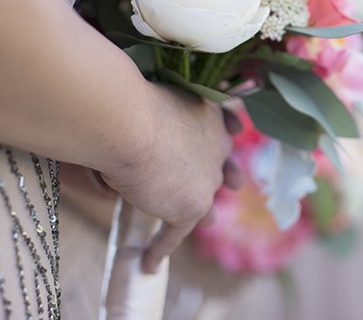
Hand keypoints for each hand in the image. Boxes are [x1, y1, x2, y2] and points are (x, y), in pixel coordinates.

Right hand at [98, 83, 235, 273]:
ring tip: (209, 220)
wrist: (129, 123)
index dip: (226, 132)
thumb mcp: (156, 98)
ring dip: (205, 211)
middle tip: (234, 182)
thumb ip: (158, 116)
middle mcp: (217, 144)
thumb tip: (142, 125)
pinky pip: (177, 234)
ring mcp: (207, 178)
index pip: (224, 127)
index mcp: (210, 113)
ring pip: (207, 200)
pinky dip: (160, 249)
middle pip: (221, 165)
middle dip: (225, 174)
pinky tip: (149, 263)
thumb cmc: (132, 101)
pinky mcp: (191, 206)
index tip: (233, 132)